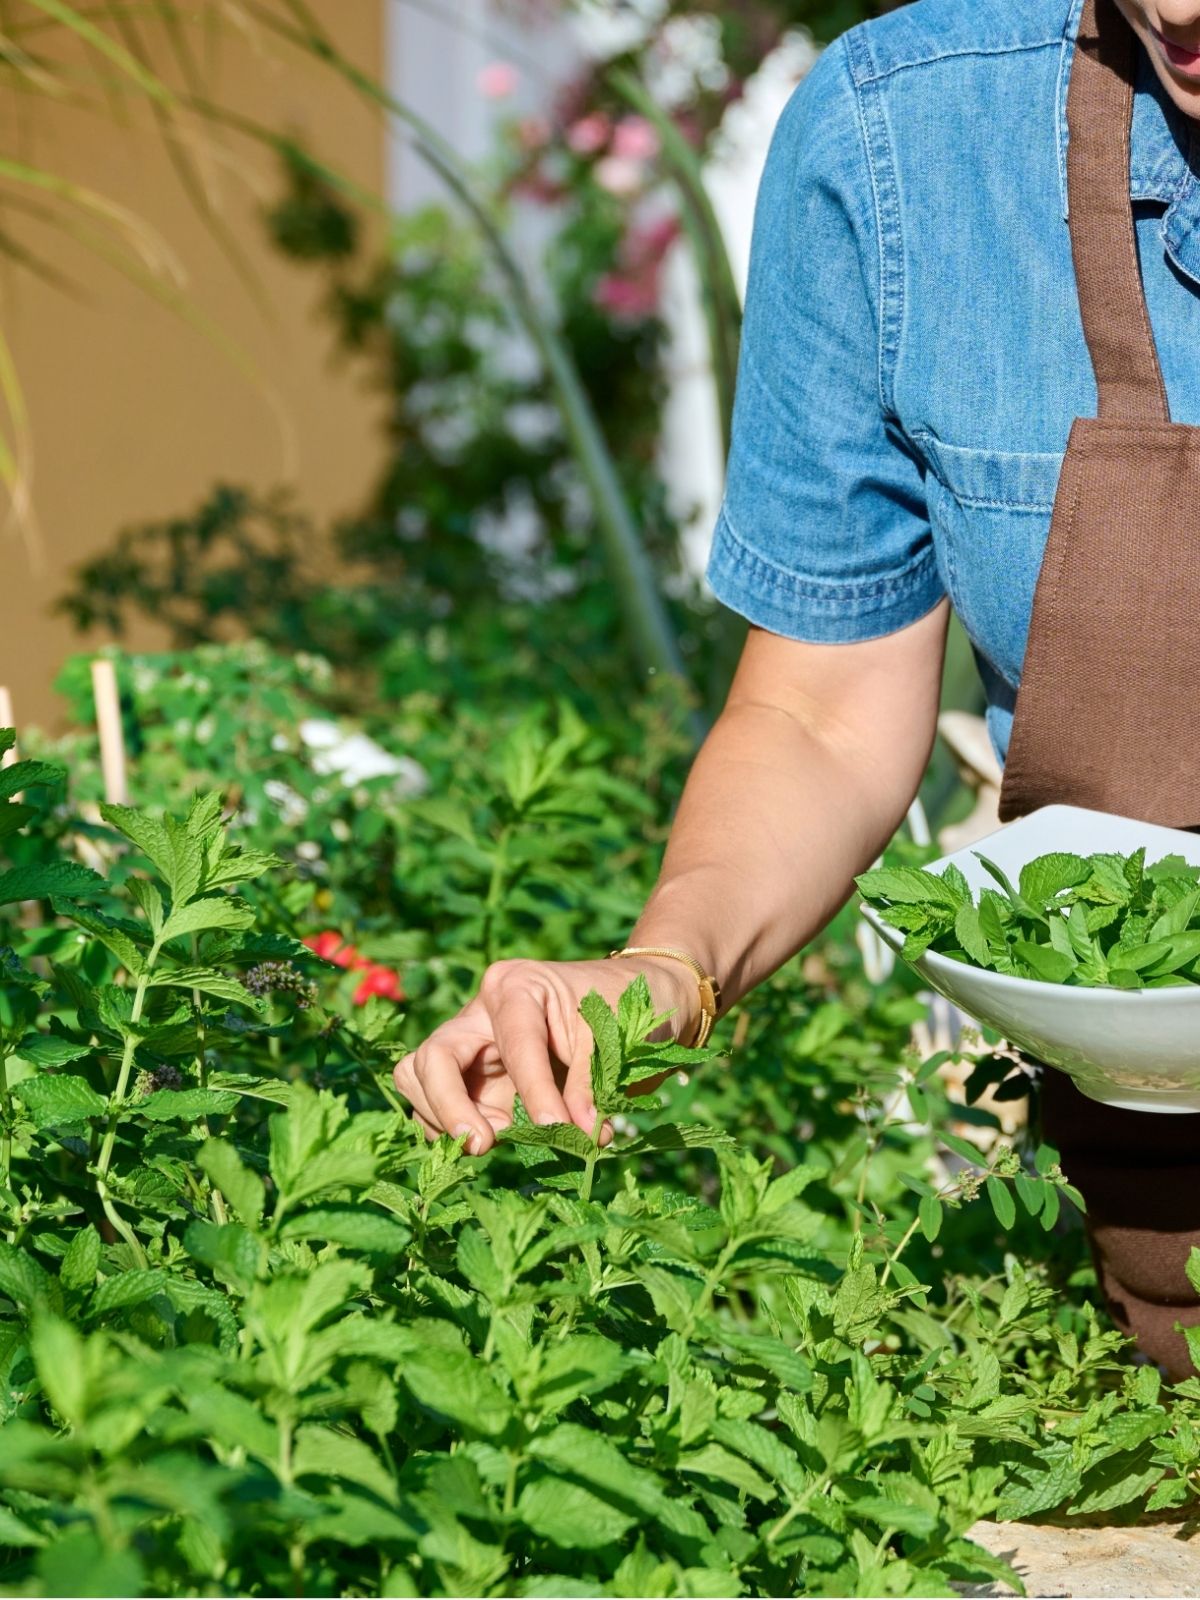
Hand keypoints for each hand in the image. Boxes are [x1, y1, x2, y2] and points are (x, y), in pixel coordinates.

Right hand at [393, 956, 697, 1154]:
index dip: (534, 1091)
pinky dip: (452, 1129)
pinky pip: (438, 1106)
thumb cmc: (631, 1007)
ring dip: (445, 1119)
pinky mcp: (478, 1081)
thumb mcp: (618, 1036)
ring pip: (421, 1080)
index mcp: (517, 987)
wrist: (643, 1003)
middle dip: (449, 1106)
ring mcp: (475, 1049)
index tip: (559, 1130)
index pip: (514, 1044)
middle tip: (484, 1145)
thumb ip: (589, 1085)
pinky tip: (489, 1142)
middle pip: (433, 1057)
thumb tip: (576, 1136)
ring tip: (492, 1142)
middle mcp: (483, 1014)